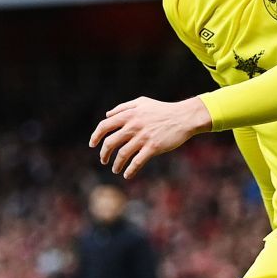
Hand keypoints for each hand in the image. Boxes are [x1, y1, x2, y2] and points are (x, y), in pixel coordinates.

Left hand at [90, 96, 211, 177]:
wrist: (184, 117)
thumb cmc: (162, 110)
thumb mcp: (141, 102)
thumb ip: (123, 107)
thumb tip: (107, 115)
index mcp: (128, 115)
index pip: (104, 126)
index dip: (95, 136)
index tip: (92, 144)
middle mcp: (133, 126)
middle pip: (110, 142)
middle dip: (104, 154)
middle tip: (104, 160)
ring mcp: (143, 137)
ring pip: (122, 154)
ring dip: (116, 165)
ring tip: (115, 169)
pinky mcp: (153, 147)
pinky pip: (137, 162)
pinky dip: (130, 170)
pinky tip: (127, 175)